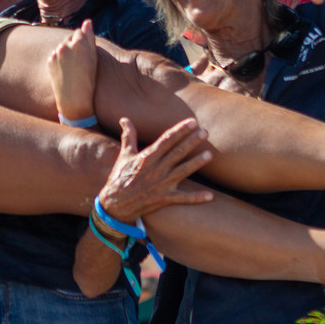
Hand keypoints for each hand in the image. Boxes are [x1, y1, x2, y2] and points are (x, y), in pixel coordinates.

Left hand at [48, 20, 97, 122]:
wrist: (74, 99)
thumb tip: (88, 20)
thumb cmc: (89, 79)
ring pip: (62, 46)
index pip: (80, 32)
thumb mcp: (93, 58)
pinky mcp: (49, 60)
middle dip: (75, 45)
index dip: (84, 42)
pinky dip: (60, 59)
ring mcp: (56, 53)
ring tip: (73, 67)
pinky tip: (66, 70)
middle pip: (70, 38)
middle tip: (81, 62)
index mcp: (79, 43)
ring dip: (67, 52)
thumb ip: (89, 37)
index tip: (87, 53)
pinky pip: (55, 55)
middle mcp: (65, 45)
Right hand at [96, 117, 213, 224]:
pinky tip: (210, 196)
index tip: (192, 122)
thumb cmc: (119, 177)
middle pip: (177, 152)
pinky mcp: (163, 199)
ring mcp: (161, 184)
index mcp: (147, 157)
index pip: (167, 140)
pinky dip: (196, 198)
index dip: (180, 130)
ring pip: (182, 171)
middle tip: (205, 132)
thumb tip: (124, 119)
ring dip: (196, 163)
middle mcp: (156, 169)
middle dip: (192, 141)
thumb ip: (128, 136)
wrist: (114, 204)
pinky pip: (182, 199)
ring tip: (210, 155)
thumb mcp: (124, 155)